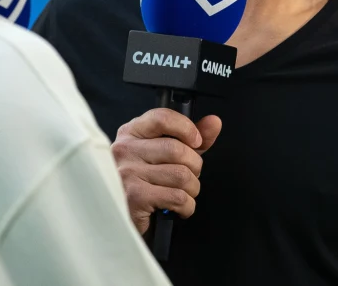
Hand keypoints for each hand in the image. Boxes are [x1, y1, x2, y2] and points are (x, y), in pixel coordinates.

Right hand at [111, 108, 221, 233]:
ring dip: (192, 189)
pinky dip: (187, 206)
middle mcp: (126, 150)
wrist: (124, 220)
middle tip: (188, 176)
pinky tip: (178, 207)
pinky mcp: (135, 197)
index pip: (162, 118)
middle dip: (194, 166)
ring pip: (181, 175)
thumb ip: (190, 138)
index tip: (196, 142)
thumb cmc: (146, 184)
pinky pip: (178, 197)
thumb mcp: (165, 155)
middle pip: (177, 149)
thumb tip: (214, 122)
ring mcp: (128, 173)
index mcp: (131, 133)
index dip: (187, 128)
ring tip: (182, 193)